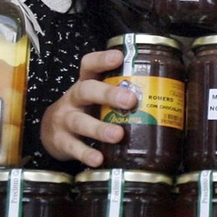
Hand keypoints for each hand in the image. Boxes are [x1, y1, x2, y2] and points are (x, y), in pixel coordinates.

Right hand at [38, 49, 131, 167]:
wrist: (50, 131)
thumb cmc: (85, 111)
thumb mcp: (96, 98)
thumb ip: (119, 96)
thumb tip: (166, 99)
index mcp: (85, 84)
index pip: (89, 65)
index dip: (102, 60)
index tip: (119, 57)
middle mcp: (73, 99)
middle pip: (86, 90)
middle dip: (108, 94)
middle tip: (129, 100)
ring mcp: (64, 120)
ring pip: (80, 121)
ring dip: (100, 128)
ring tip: (118, 135)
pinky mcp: (61, 141)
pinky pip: (73, 147)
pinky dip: (86, 154)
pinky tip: (99, 159)